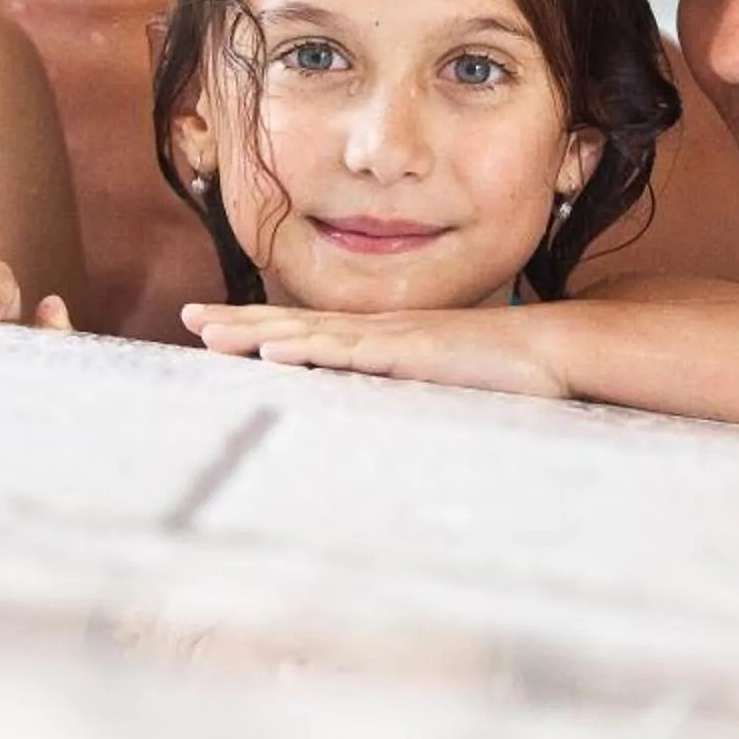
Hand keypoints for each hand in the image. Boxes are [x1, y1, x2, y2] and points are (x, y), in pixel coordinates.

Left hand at [178, 303, 567, 398]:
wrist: (549, 350)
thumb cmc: (501, 374)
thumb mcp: (440, 385)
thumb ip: (405, 391)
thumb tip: (375, 418)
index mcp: (379, 340)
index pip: (307, 330)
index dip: (259, 326)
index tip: (213, 327)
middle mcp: (376, 332)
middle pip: (294, 323)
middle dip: (239, 322)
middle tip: (188, 319)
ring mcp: (390, 339)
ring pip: (310, 333)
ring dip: (258, 332)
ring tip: (211, 333)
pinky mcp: (408, 354)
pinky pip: (350, 353)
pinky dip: (309, 351)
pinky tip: (274, 353)